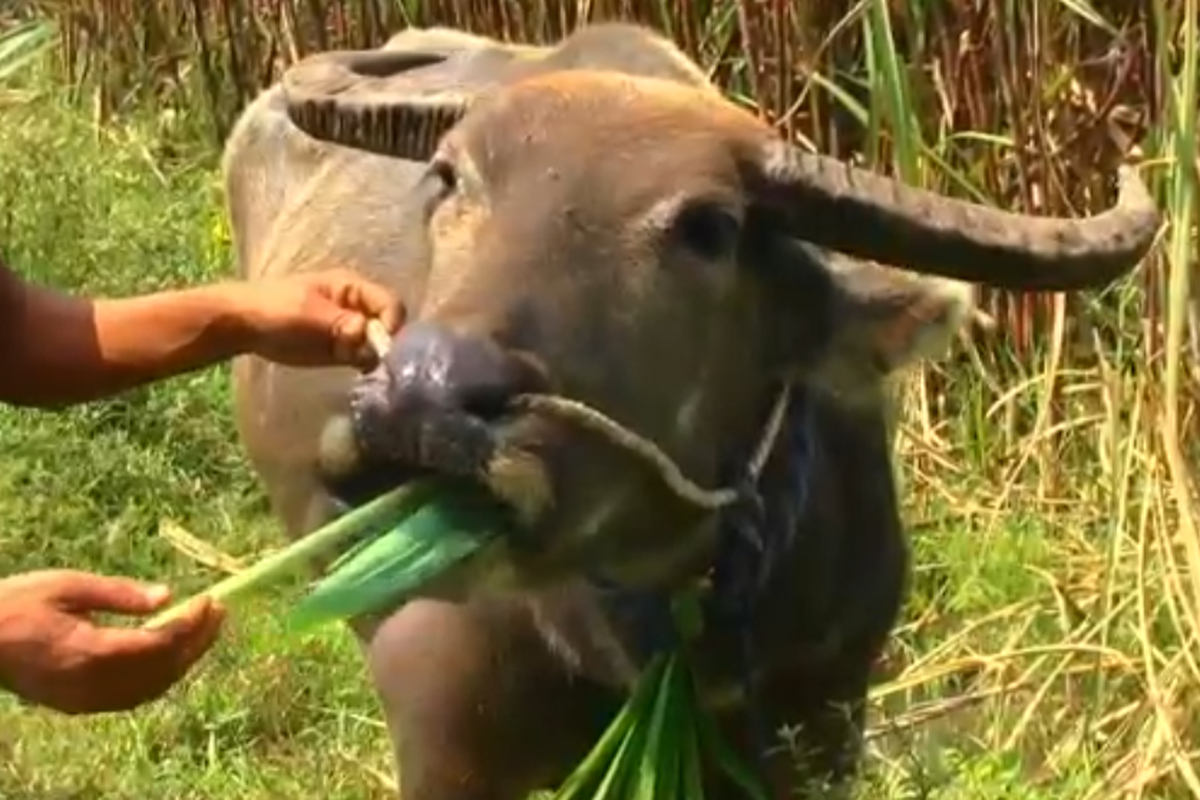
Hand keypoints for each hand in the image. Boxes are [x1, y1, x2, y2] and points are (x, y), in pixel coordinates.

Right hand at [0, 570, 224, 714]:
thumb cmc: (17, 603)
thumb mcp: (67, 585)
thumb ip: (119, 593)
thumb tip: (167, 596)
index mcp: (87, 651)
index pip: (157, 644)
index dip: (189, 625)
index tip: (210, 601)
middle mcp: (90, 683)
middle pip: (161, 670)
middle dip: (196, 642)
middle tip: (219, 613)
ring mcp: (84, 700)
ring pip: (151, 688)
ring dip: (183, 661)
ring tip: (205, 630)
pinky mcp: (78, 705)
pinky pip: (132, 698)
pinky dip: (159, 678)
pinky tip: (172, 655)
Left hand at [238, 269, 404, 370]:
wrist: (242, 326)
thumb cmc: (275, 310)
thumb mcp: (308, 314)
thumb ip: (341, 324)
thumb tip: (367, 335)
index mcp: (353, 287)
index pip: (390, 303)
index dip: (393, 324)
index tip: (384, 347)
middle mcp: (357, 307)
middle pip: (389, 324)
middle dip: (386, 343)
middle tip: (375, 362)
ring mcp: (350, 329)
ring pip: (379, 344)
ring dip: (377, 358)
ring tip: (366, 370)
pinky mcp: (342, 350)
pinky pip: (365, 358)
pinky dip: (367, 366)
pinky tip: (360, 374)